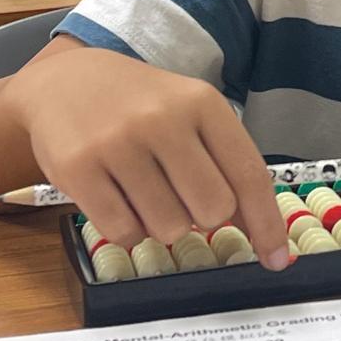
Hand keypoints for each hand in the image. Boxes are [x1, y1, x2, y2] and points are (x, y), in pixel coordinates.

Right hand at [6, 45, 290, 268]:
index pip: (248, 174)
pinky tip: (118, 198)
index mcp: (201, 102)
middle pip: (213, 209)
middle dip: (204, 218)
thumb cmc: (138, 104)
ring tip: (143, 190)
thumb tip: (257, 228)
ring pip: (168, 227)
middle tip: (182, 197)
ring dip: (162, 224)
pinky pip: (124, 233)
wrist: (63, 80)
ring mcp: (117, 143)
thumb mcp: (189, 114)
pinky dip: (129, 230)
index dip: (267, 224)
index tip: (278, 259)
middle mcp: (162, 119)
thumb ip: (223, 163)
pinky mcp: (77, 170)